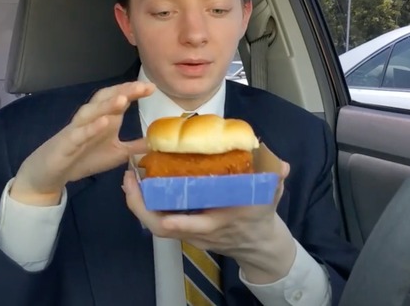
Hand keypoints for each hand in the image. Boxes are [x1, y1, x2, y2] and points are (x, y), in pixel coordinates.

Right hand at [11, 81, 154, 205]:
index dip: (134, 92)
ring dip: (107, 105)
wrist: (52, 173)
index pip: (120, 99)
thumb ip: (135, 146)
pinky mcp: (67, 143)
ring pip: (91, 112)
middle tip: (142, 86)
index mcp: (105, 119)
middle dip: (123, 91)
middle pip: (106, 99)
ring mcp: (78, 129)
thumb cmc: (84, 157)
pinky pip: (79, 133)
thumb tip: (157, 141)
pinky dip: (91, 127)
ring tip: (123, 98)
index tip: (152, 88)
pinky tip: (103, 122)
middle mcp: (91, 119)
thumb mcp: (117, 153)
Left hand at [123, 161, 296, 283]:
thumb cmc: (260, 216)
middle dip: (141, 207)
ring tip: (128, 179)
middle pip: (162, 227)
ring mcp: (190, 232)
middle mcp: (199, 231)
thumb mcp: (271, 195)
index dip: (177, 220)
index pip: (193, 226)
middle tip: (129, 181)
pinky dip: (147, 205)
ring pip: (156, 225)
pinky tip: (141, 184)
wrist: (258, 244)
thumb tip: (280, 165)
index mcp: (219, 222)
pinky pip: (160, 220)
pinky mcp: (185, 229)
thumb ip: (274, 178)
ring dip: (139, 204)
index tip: (160, 205)